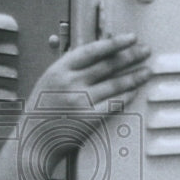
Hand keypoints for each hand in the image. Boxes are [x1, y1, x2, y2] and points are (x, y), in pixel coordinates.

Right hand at [26, 33, 151, 117]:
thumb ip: (70, 69)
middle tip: (144, 52)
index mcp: (59, 70)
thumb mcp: (48, 83)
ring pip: (115, 84)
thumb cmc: (40, 113)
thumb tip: (97, 56)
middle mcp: (70, 83)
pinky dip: (127, 96)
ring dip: (134, 76)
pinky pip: (114, 104)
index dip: (115, 43)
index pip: (93, 50)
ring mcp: (80, 101)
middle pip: (108, 65)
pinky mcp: (89, 119)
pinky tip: (134, 91)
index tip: (129, 38)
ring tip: (146, 71)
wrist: (33, 141)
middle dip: (131, 56)